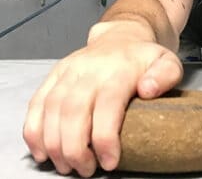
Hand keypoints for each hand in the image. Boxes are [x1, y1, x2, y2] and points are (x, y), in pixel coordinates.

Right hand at [23, 38, 182, 176]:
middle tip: (85, 170)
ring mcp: (68, 72)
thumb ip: (165, 75)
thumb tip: (148, 90)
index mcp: (118, 70)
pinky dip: (33, 130)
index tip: (109, 162)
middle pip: (73, 111)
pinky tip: (41, 151)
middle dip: (75, 148)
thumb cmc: (144, 59)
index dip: (105, 138)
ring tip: (66, 166)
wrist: (121, 36)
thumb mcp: (168, 63)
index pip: (107, 105)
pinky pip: (36, 103)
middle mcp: (89, 70)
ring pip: (51, 109)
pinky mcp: (53, 76)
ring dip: (54, 144)